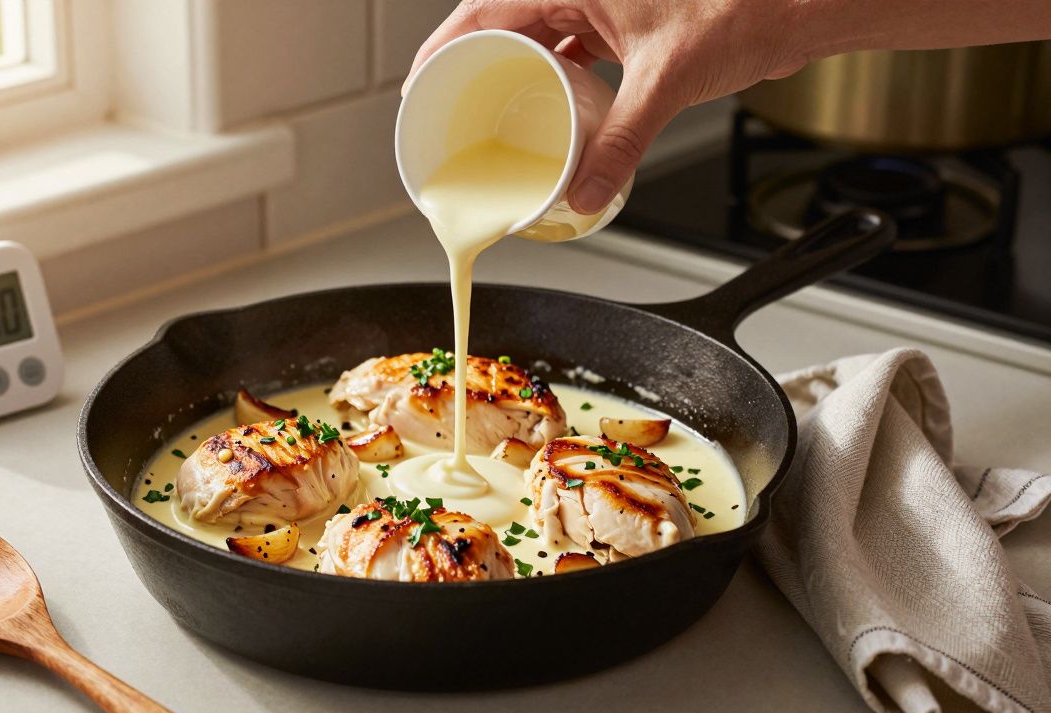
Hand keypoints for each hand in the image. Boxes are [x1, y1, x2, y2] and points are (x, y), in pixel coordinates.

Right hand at [404, 0, 811, 214]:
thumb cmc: (745, 7)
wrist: (796, 6)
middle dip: (472, 70)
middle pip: (500, 25)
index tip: (419, 89)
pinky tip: (546, 111)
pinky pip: (566, 46)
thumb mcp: (667, 81)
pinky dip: (551, 79)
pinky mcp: (618, 19)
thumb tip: (583, 193)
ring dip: (512, 77)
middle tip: (449, 114)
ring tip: (489, 118)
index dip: (442, 51)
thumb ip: (621, 143)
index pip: (482, 10)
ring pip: (532, 36)